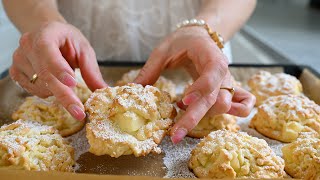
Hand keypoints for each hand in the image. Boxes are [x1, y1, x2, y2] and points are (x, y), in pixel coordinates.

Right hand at [9, 21, 105, 119]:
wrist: (48, 33)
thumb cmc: (67, 41)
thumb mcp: (84, 49)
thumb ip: (91, 70)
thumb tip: (103, 91)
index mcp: (45, 34)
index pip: (47, 50)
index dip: (58, 68)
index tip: (72, 83)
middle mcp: (27, 45)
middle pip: (45, 75)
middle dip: (64, 96)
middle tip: (79, 112)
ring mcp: (19, 59)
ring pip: (40, 87)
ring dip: (58, 91)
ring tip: (65, 78)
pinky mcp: (15, 72)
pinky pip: (33, 91)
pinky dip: (48, 92)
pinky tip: (53, 81)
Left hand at [134, 26, 254, 142]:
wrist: (200, 36)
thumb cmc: (182, 41)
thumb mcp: (163, 51)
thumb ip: (149, 70)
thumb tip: (133, 90)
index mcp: (210, 56)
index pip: (211, 75)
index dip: (200, 90)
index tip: (181, 102)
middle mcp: (223, 72)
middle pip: (215, 100)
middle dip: (195, 119)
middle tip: (175, 135)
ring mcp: (229, 81)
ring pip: (226, 106)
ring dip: (205, 115)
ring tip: (182, 109)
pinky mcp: (230, 89)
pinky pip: (244, 103)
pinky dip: (236, 112)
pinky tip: (211, 114)